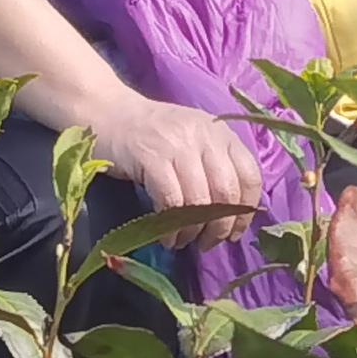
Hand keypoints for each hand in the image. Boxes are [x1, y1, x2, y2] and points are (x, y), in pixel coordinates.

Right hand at [84, 91, 258, 247]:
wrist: (106, 113)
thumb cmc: (152, 135)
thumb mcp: (192, 142)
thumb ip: (215, 168)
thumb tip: (232, 219)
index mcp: (220, 132)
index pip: (250, 176)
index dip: (245, 212)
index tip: (232, 234)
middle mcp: (204, 134)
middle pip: (227, 192)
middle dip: (219, 228)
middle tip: (205, 243)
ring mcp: (177, 143)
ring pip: (200, 201)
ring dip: (193, 231)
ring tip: (181, 241)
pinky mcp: (150, 156)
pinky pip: (171, 202)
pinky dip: (171, 228)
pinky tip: (166, 237)